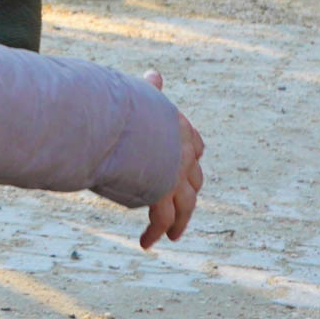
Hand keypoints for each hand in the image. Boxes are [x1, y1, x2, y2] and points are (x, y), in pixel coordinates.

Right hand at [139, 70, 203, 249]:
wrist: (123, 119)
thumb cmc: (125, 103)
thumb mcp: (142, 95)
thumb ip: (150, 91)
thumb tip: (155, 74)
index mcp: (179, 129)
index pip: (196, 147)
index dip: (192, 160)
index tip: (186, 170)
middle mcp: (183, 154)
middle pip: (194, 181)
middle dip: (188, 195)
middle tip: (182, 208)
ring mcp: (175, 175)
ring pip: (184, 206)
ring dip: (178, 222)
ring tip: (171, 235)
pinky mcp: (162, 192)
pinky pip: (161, 218)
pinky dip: (154, 232)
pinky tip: (146, 243)